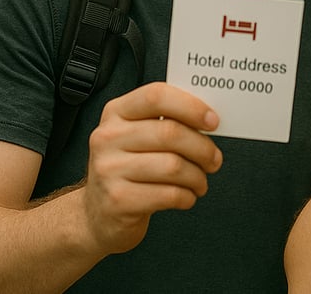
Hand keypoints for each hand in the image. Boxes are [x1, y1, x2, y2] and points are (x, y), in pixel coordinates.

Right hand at [82, 82, 222, 253]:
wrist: (96, 214)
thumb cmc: (128, 167)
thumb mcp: (138, 135)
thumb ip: (166, 120)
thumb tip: (209, 119)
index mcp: (117, 112)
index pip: (156, 96)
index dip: (191, 106)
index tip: (213, 120)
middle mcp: (108, 137)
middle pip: (170, 133)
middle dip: (203, 148)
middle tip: (214, 159)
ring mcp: (109, 170)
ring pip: (173, 166)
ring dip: (197, 176)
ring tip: (200, 181)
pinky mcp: (117, 201)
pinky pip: (168, 194)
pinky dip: (187, 196)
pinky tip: (187, 196)